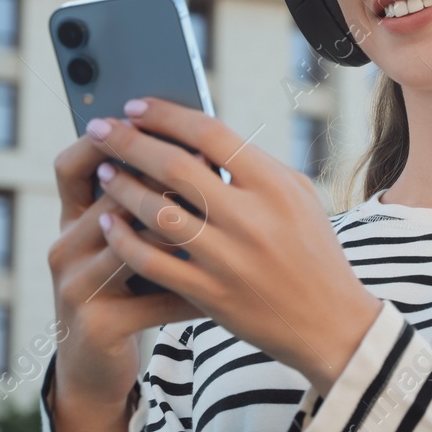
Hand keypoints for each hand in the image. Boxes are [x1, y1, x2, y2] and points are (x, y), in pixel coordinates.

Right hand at [47, 129, 205, 410]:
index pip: (71, 166)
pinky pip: (156, 299)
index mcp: (72, 220)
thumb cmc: (123, 293)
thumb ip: (147, 204)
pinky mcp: (96, 325)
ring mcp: (75, 287)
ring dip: (179, 233)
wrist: (96, 368)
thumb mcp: (123, 245)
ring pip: (133, 247)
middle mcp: (64, 247)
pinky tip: (227, 282)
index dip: (103, 141)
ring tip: (221, 219)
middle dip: (162, 181)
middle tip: (208, 163)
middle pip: (112, 200)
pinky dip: (194, 288)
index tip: (148, 118)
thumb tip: (202, 151)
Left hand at [90, 98, 383, 393]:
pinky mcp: (210, 295)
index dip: (166, 115)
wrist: (331, 324)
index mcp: (274, 185)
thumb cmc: (313, 253)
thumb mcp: (298, 196)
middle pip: (175, 166)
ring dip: (122, 188)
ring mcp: (228, 259)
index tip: (136, 107)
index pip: (210, 133)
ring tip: (104, 172)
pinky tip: (108, 224)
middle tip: (100, 127)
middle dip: (128, 142)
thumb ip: (254, 166)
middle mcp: (250, 218)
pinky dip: (124, 240)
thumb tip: (199, 139)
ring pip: (157, 213)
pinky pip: (153, 262)